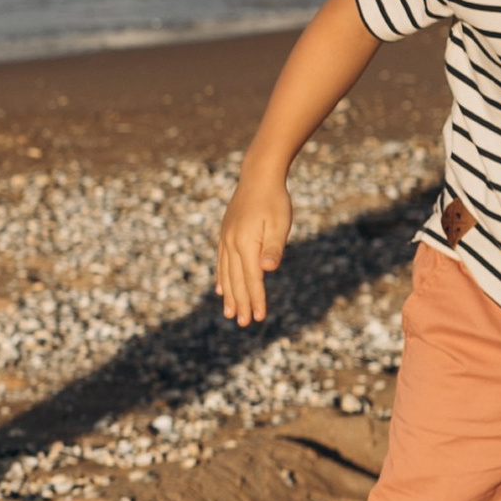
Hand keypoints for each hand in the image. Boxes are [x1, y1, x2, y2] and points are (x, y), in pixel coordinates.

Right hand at [216, 165, 293, 323]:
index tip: (259, 318)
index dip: (256, 299)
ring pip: (226, 274)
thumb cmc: (275, 200)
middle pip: (236, 280)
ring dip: (229, 295)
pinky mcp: (226, 235)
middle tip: (243, 323)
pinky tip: (221, 290)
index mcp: (246, 243)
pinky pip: (221, 263)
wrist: (258, 176)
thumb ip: (273, 247)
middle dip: (241, 303)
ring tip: (229, 313)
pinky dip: (221, 279)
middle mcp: (232, 244)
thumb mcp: (280, 224)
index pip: (252, 278)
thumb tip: (267, 270)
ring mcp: (226, 240)